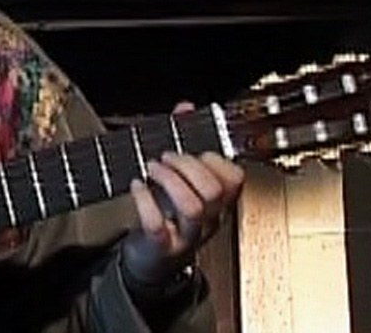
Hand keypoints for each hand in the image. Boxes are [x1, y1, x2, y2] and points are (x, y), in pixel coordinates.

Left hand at [119, 102, 244, 290]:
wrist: (150, 261)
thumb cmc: (167, 215)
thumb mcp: (180, 180)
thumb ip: (184, 141)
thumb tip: (185, 108)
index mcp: (217, 203)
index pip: (234, 179)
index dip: (214, 159)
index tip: (193, 150)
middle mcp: (208, 220)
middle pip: (214, 190)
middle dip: (188, 165)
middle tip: (166, 156)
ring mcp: (187, 235)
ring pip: (193, 207)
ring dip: (169, 180)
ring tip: (151, 168)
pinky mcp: (162, 246)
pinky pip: (157, 224)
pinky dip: (143, 200)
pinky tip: (136, 186)